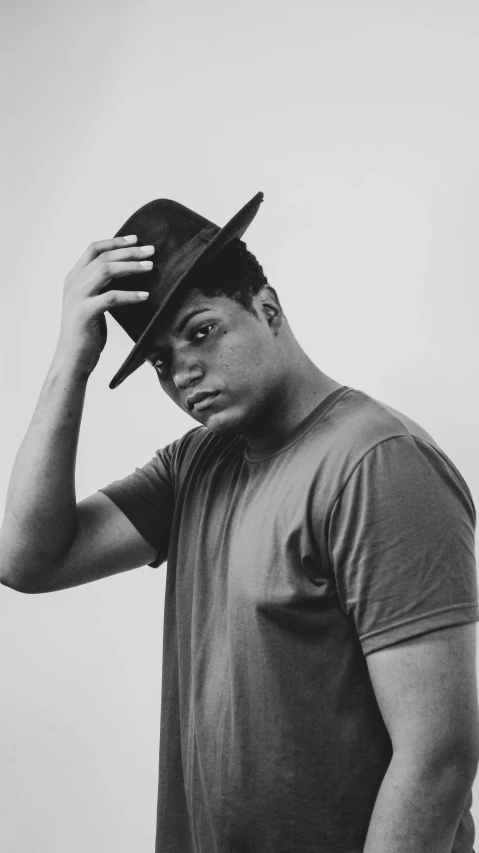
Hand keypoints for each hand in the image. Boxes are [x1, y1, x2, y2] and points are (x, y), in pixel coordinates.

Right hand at [54, 235, 153, 376]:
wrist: (71, 360)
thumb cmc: (86, 334)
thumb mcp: (91, 304)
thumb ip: (101, 288)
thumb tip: (127, 274)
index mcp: (73, 279)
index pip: (93, 249)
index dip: (115, 242)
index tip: (136, 239)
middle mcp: (73, 284)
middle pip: (103, 257)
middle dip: (129, 251)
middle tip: (151, 251)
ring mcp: (77, 297)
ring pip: (106, 271)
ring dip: (131, 266)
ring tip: (151, 267)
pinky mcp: (85, 313)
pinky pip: (111, 297)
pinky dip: (130, 295)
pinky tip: (145, 296)